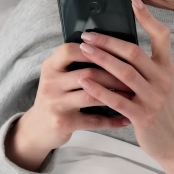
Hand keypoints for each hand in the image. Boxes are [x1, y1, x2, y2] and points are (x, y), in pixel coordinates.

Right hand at [6, 40, 133, 170]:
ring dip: (116, 95)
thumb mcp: (58, 75)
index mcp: (50, 66)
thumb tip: (109, 45)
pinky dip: (112, 120)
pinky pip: (93, 120)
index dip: (95, 49)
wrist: (38, 128)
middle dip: (114, 74)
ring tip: (133, 93)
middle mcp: (50, 83)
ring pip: (92, 96)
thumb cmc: (56, 96)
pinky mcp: (63, 123)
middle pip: (87, 73)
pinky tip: (126, 119)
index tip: (116, 51)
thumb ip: (76, 62)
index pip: (71, 50)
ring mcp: (55, 104)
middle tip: (135, 74)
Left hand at [76, 0, 173, 163]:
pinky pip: (117, 99)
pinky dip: (99, 89)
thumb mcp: (161, 83)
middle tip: (88, 34)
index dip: (147, 18)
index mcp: (167, 68)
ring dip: (101, 60)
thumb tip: (120, 46)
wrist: (173, 141)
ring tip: (83, 50)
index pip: (162, 36)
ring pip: (124, 73)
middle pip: (134, 53)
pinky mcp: (142, 116)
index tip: (133, 0)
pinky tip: (85, 81)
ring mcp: (153, 98)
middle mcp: (162, 79)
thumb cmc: (161, 109)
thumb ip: (146, 66)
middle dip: (108, 41)